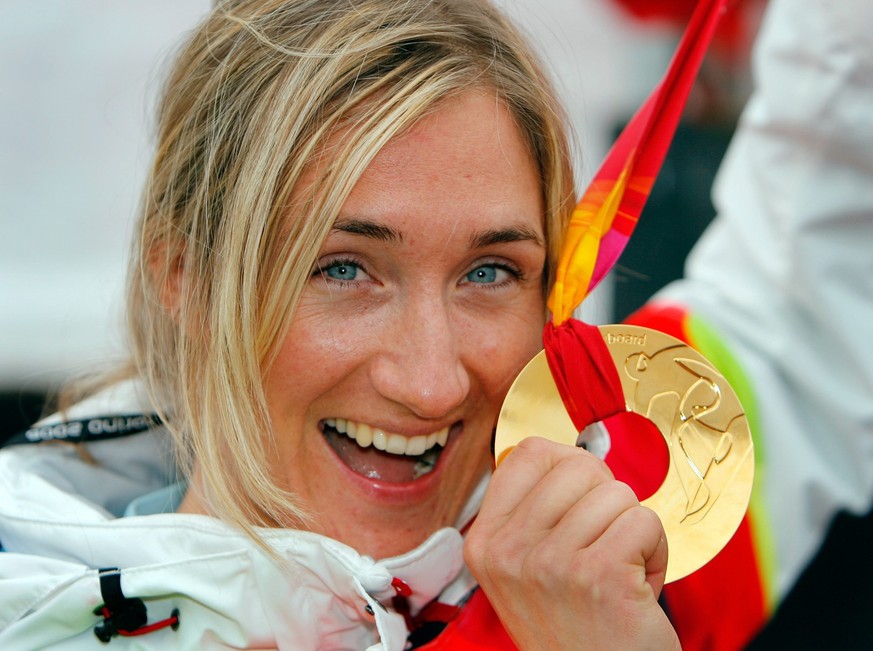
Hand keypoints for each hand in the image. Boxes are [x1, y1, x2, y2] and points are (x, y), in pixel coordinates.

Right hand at [464, 437, 679, 649]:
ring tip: (619, 569)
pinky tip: (637, 584)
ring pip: (618, 493)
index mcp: (485, 541)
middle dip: (608, 498)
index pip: (527, 452)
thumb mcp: (524, 569)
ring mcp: (550, 563)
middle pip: (578, 466)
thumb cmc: (574, 628)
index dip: (568, 465)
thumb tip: (571, 457)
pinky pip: (645, 521)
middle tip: (605, 542)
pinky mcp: (598, 576)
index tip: (580, 499)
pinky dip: (656, 550)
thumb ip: (533, 514)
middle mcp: (508, 551)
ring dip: (633, 529)